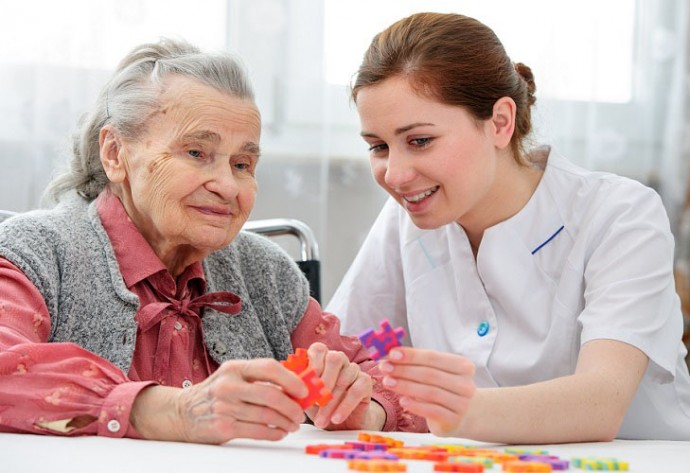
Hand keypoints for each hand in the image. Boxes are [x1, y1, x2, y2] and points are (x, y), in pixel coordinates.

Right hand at [130, 358, 307, 443]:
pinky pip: (257, 431)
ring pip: (267, 415)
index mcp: (234, 367)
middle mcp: (228, 385)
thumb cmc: (216, 393)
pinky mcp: (223, 427)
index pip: (269, 368)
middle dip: (292, 406)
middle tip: (301, 413)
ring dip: (286, 422)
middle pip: (271, 395)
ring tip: (292, 424)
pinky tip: (279, 432)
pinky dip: (274, 433)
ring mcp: (224, 407)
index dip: (291, 379)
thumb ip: (259, 378)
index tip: (303, 390)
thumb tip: (295, 384)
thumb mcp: (233, 376)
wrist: (182, 412)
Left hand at [304, 342, 383, 430]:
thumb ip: (299, 388)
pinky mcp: (365, 382)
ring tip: (321, 421)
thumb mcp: (306, 397)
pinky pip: (357, 390)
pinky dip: (345, 406)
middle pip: (335, 358)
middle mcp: (339, 359)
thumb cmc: (320, 406)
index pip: (319, 349)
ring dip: (331, 402)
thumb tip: (288, 387)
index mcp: (322, 358)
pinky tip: (336, 419)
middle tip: (315, 402)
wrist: (343, 423)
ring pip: (344, 379)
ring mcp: (353, 369)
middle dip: (324, 381)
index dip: (313, 362)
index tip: (306, 382)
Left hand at [379, 347, 475, 435]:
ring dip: (405, 386)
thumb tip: (391, 354)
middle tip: (384, 367)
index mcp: (463, 365)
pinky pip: (432, 411)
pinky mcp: (454, 420)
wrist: (457, 415)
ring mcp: (462, 404)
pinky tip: (402, 401)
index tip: (391, 353)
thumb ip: (417, 362)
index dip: (411, 355)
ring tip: (387, 382)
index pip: (433, 357)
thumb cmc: (441, 387)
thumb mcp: (434, 371)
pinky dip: (415, 405)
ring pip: (430, 392)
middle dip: (404, 370)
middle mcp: (466, 384)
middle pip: (430, 374)